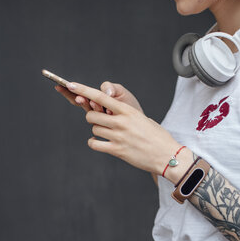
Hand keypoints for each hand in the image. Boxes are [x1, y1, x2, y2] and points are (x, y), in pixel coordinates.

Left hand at [65, 82, 192, 180]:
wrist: (167, 155)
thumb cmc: (158, 136)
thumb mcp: (143, 119)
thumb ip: (126, 115)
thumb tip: (111, 114)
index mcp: (128, 111)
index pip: (101, 96)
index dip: (84, 90)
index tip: (71, 85)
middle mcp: (121, 122)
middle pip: (92, 115)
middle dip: (93, 117)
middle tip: (101, 122)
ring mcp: (118, 136)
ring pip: (94, 129)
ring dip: (97, 131)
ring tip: (108, 135)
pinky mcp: (117, 150)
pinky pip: (95, 144)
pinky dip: (94, 143)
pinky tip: (101, 143)